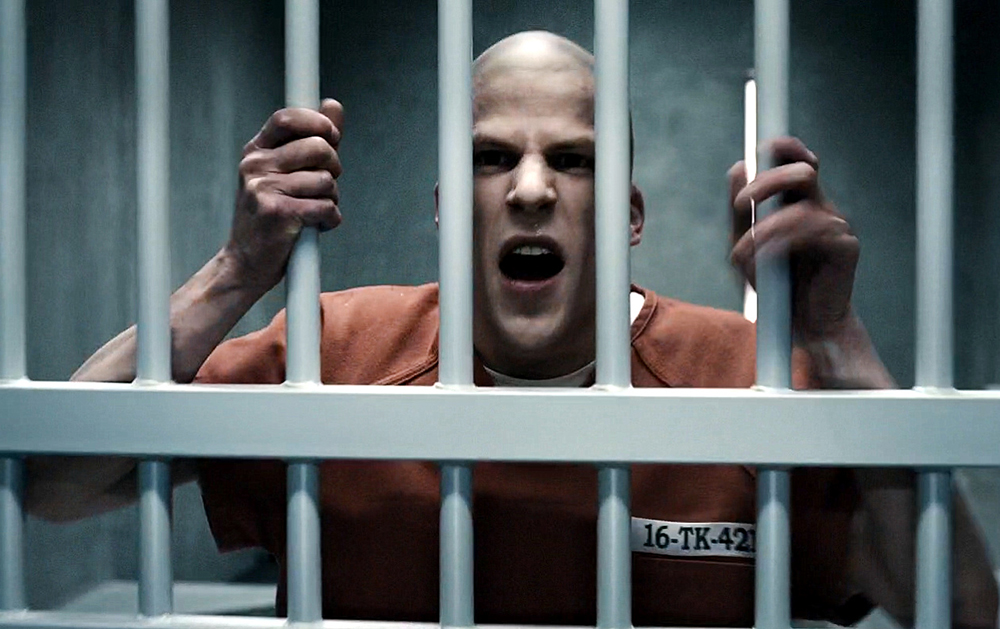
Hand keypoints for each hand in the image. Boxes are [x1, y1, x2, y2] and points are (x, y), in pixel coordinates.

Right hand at [226, 98, 343, 291]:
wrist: (246, 262)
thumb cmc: (271, 217)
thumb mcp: (285, 173)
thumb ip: (311, 139)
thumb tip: (333, 104)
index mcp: (256, 152)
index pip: (289, 118)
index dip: (318, 123)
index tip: (332, 137)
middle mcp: (255, 166)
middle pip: (318, 147)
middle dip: (334, 167)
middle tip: (325, 185)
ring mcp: (263, 188)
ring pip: (326, 181)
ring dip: (331, 199)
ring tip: (314, 211)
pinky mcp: (278, 213)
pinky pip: (326, 207)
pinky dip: (330, 219)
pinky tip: (315, 226)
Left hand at [728, 137, 858, 341]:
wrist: (803, 326)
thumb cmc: (776, 285)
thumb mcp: (746, 246)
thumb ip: (741, 211)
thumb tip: (738, 167)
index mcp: (799, 203)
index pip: (798, 161)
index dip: (787, 147)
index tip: (764, 145)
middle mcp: (821, 208)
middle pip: (803, 172)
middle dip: (767, 182)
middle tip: (742, 204)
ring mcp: (836, 226)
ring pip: (802, 207)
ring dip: (764, 228)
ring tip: (744, 252)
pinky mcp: (846, 246)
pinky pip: (815, 231)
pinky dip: (781, 243)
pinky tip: (765, 259)